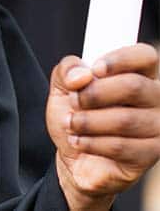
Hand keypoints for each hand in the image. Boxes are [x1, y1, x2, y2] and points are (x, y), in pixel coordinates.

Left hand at [48, 45, 159, 209]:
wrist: (73, 156)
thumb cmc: (75, 115)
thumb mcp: (62, 87)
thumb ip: (67, 70)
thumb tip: (81, 74)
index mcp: (137, 74)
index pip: (145, 56)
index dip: (121, 59)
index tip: (95, 69)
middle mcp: (154, 98)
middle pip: (133, 86)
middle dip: (94, 94)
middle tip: (74, 101)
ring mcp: (156, 126)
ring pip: (125, 119)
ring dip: (87, 122)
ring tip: (71, 124)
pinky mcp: (150, 153)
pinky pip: (121, 146)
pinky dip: (91, 143)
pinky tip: (79, 141)